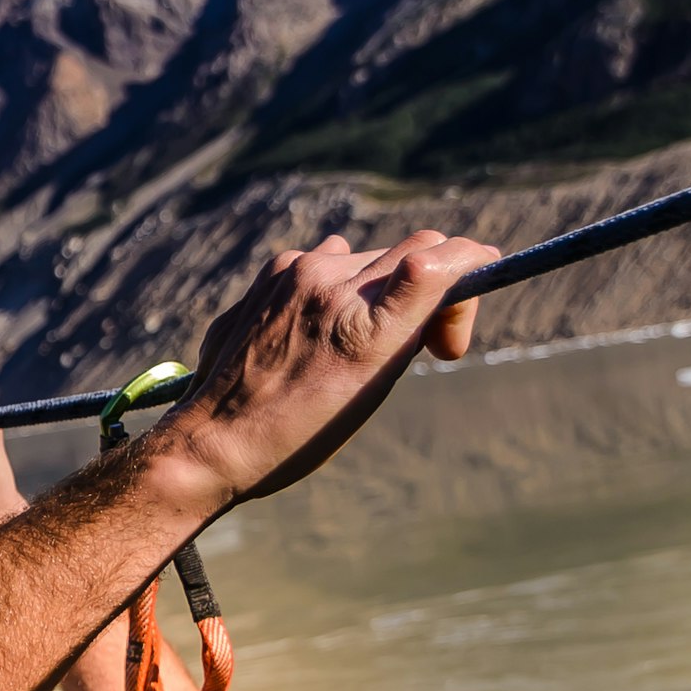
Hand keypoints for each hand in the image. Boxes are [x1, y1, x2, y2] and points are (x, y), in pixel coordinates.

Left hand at [145, 230, 496, 507]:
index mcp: (368, 325)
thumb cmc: (300, 432)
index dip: (472, 262)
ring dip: (379, 287)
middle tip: (428, 343)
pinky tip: (320, 331)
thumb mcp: (373, 387)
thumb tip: (433, 281)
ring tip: (362, 340)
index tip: (475, 286)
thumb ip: (407, 325)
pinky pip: (325, 262)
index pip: (441, 256)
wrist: (215, 441)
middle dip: (432, 287)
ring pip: (368, 257)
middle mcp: (331, 283)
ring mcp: (295, 272)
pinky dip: (337, 286)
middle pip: (412, 250)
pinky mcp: (268, 273)